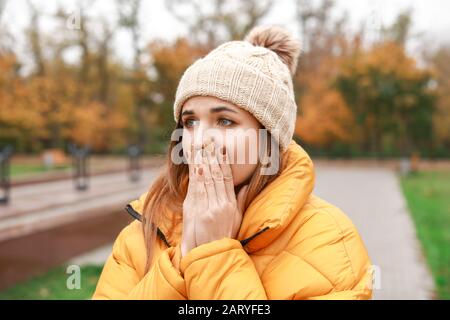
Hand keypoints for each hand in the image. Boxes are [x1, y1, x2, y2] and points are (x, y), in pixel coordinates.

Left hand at [180, 140, 248, 257]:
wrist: (211, 255)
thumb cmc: (224, 236)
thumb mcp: (237, 219)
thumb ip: (241, 200)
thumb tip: (246, 185)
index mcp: (230, 204)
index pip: (227, 178)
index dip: (224, 162)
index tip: (221, 148)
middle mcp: (221, 204)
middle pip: (217, 175)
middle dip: (213, 156)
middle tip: (210, 140)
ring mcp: (209, 207)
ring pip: (207, 179)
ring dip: (204, 161)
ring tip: (201, 146)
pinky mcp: (198, 212)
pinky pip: (197, 190)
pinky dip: (197, 176)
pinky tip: (197, 164)